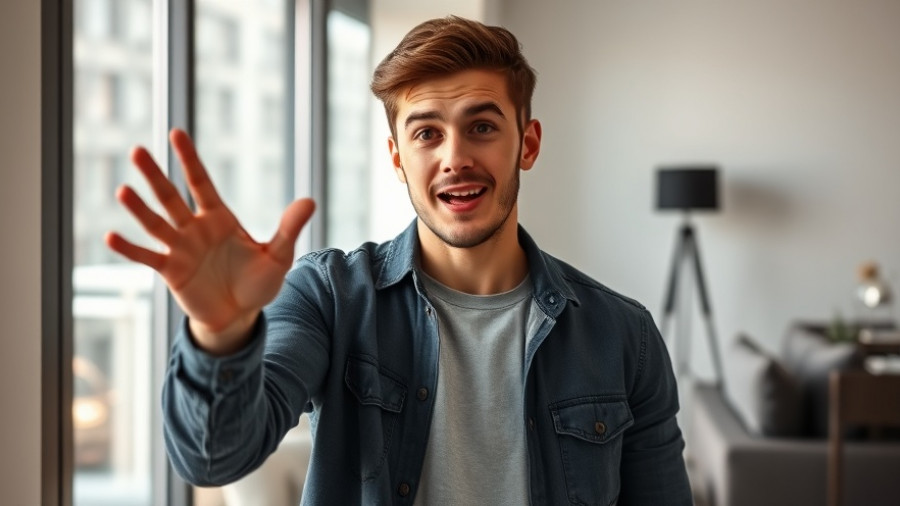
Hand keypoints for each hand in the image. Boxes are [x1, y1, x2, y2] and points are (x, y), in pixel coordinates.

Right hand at [105, 129, 315, 353]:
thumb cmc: (257, 283)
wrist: (240, 316)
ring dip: (139, 209)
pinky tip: (110, 236)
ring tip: (122, 190)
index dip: (190, 159)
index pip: (201, 183)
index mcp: (219, 218)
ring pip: (156, 224)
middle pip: (171, 197)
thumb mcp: (278, 256)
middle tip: (137, 150)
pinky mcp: (171, 272)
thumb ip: (288, 228)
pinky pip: (148, 257)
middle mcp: (195, 228)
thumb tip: (310, 200)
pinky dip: (130, 249)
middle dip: (155, 175)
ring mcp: (180, 249)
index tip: (176, 132)